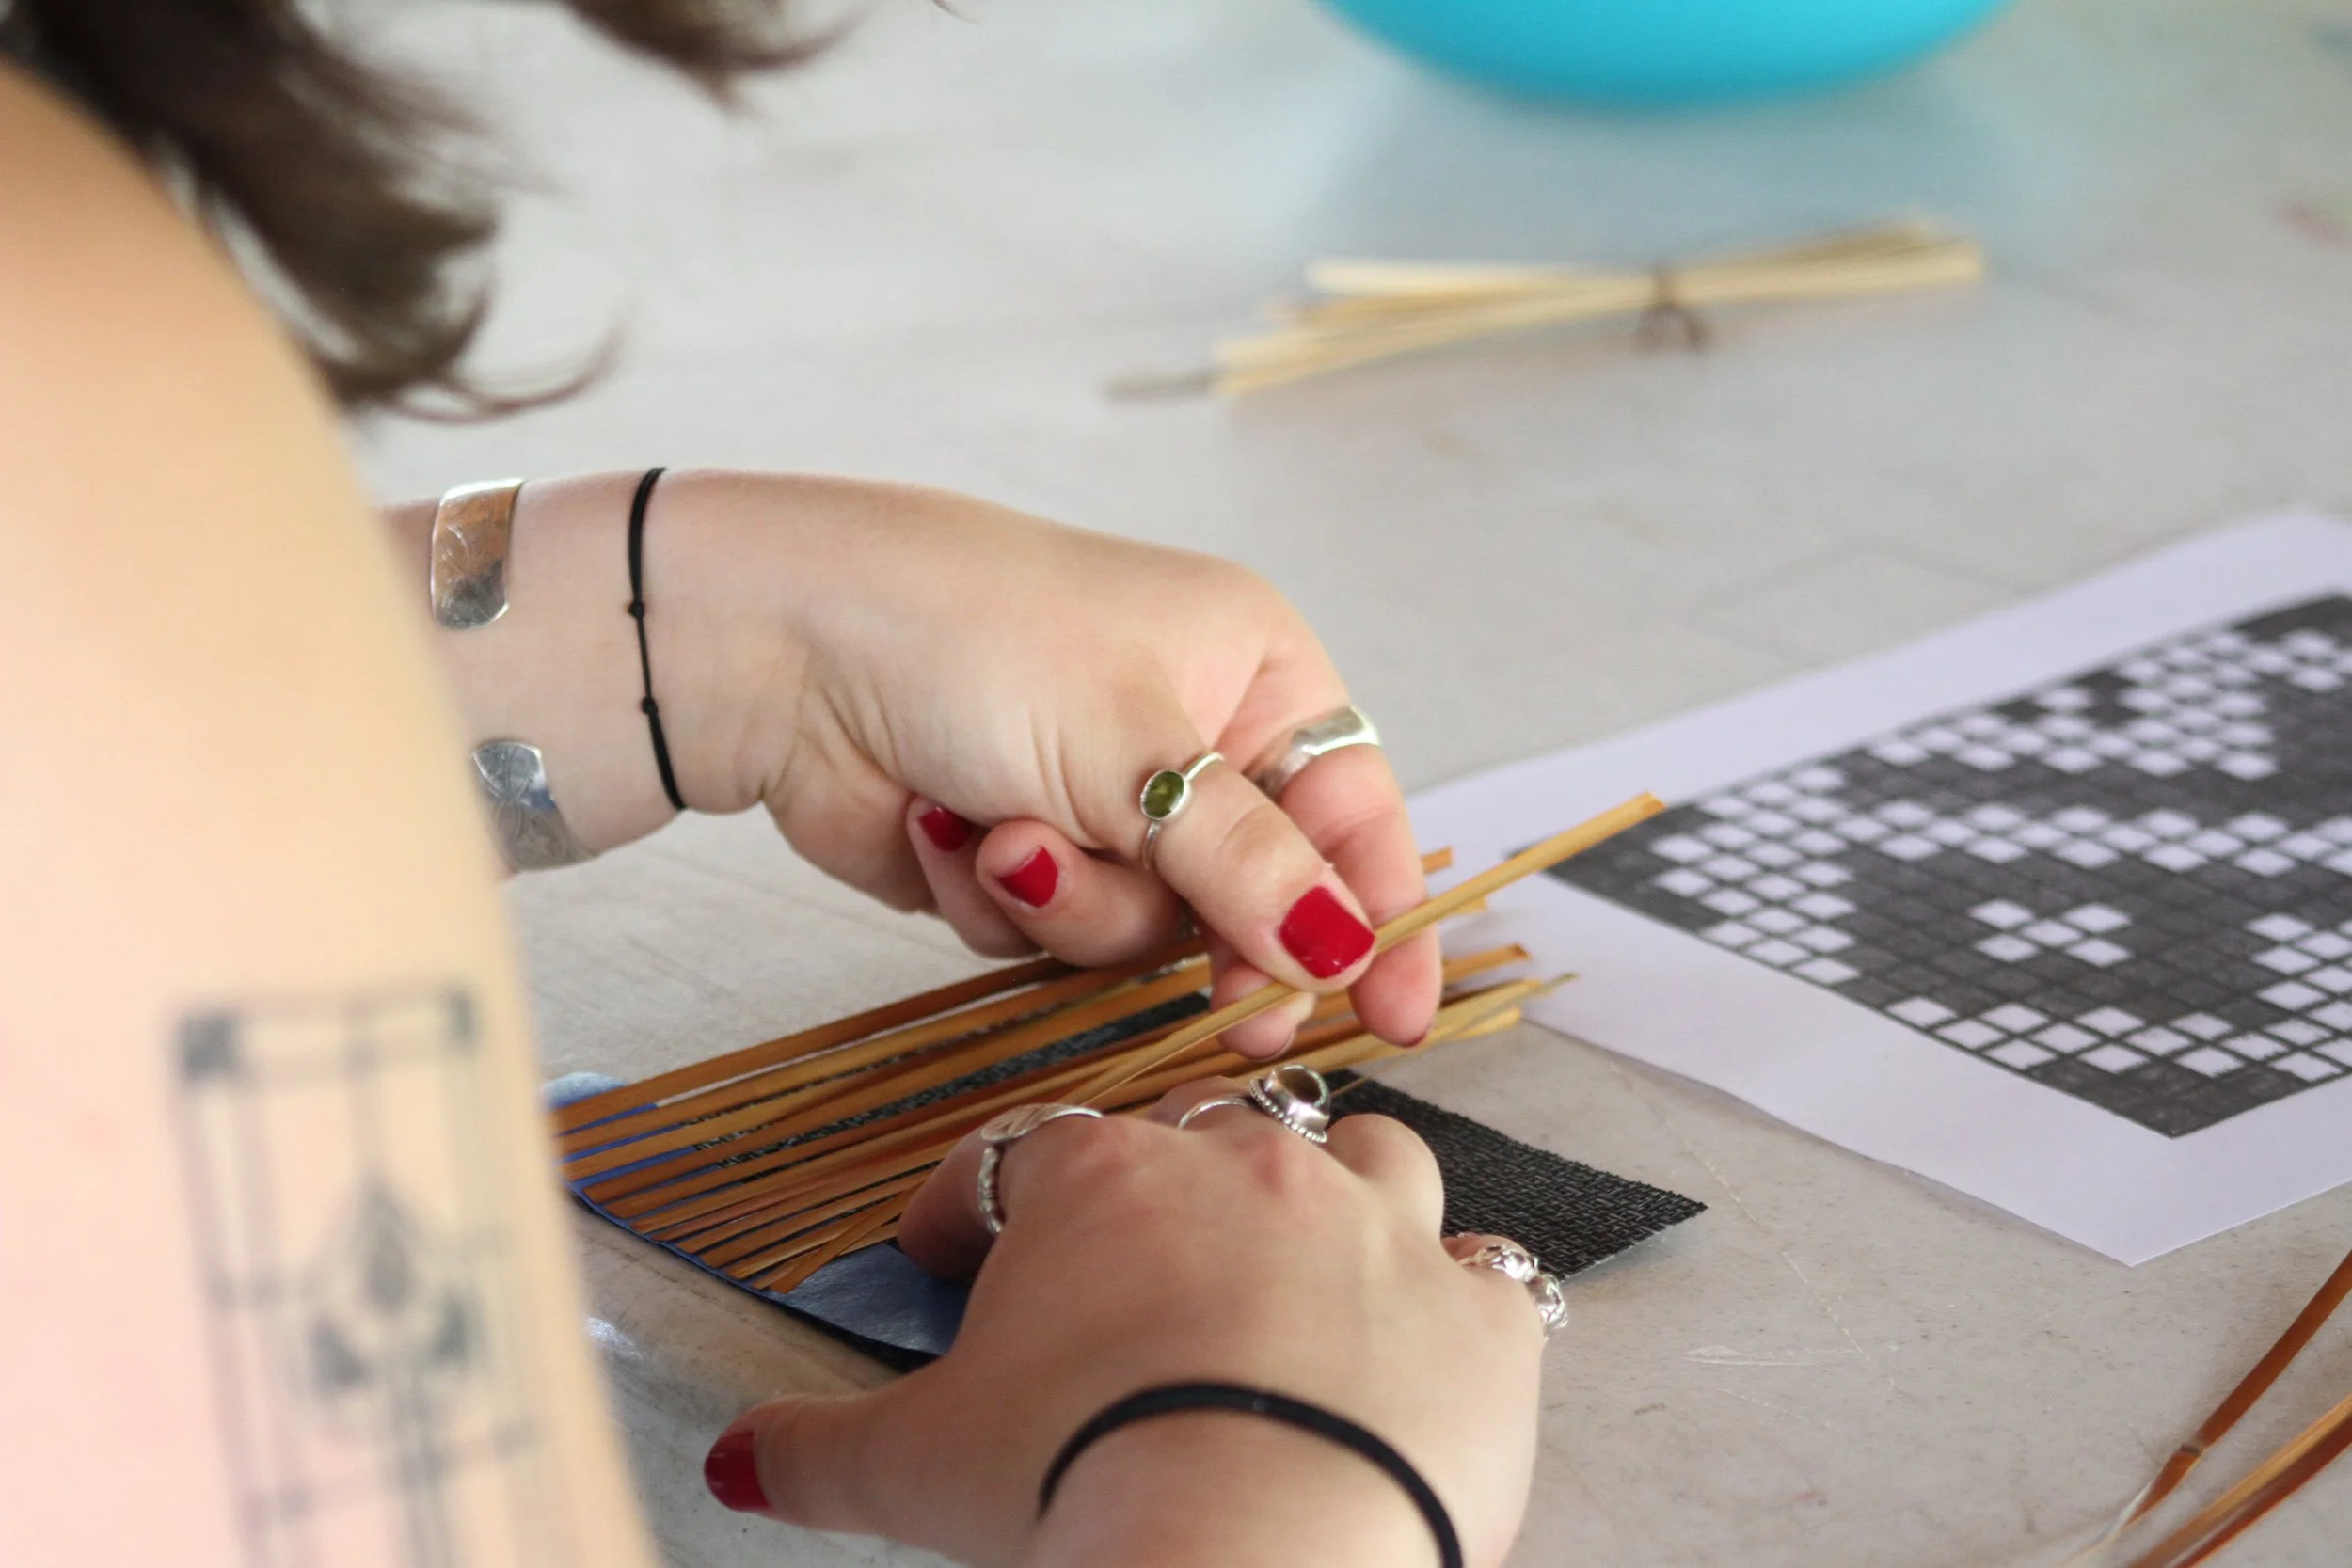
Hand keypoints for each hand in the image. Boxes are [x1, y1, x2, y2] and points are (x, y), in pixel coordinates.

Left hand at [664, 473, 1441, 1052]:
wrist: (781, 646)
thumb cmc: (974, 634)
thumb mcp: (1137, 746)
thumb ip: (1249, 864)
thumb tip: (1347, 949)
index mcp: (1251, 671)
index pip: (1354, 814)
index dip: (1380, 919)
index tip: (1396, 1013)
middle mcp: (1187, 741)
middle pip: (1257, 897)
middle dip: (1219, 942)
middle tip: (1233, 1008)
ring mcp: (1098, 805)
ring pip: (1144, 933)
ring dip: (1072, 904)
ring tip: (1003, 834)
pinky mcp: (1017, 861)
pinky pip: (1050, 936)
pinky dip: (998, 899)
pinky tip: (943, 828)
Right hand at [703, 1081, 1544, 1566]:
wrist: (1250, 1553)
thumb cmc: (1080, 1484)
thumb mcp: (914, 1471)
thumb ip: (814, 1451)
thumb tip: (734, 1459)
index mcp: (1097, 1182)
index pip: (1014, 1159)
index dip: (970, 1210)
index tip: (949, 1257)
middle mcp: (1246, 1168)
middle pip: (1201, 1136)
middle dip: (1166, 1192)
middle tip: (1134, 1274)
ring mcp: (1377, 1229)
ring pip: (1369, 1155)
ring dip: (1339, 1199)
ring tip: (1305, 1263)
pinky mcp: (1478, 1316)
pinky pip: (1487, 1270)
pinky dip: (1461, 1300)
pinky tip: (1434, 1336)